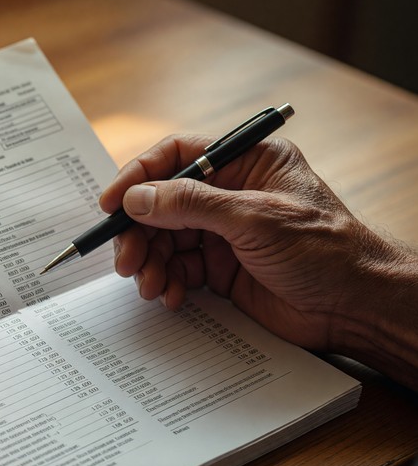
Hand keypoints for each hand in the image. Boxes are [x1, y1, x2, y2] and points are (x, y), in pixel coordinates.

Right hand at [99, 134, 417, 374]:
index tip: (110, 204)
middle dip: (139, 233)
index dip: (139, 177)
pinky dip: (167, 281)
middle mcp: (230, 193)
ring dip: (150, 262)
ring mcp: (223, 232)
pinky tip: (169, 295)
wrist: (355, 308)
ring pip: (165, 239)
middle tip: (126, 260)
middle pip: (162, 203)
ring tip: (149, 285)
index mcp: (246, 162)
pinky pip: (178, 269)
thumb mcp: (255, 219)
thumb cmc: (326, 251)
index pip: (177, 156)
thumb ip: (192, 204)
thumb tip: (137, 198)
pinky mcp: (221, 268)